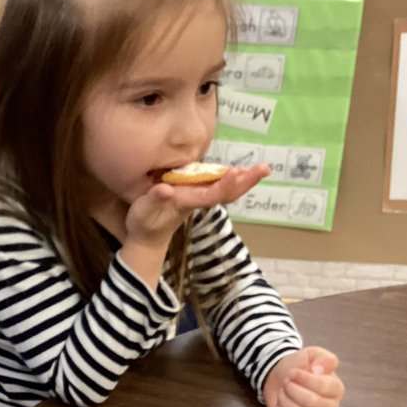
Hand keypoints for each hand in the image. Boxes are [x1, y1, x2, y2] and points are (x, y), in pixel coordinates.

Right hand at [125, 164, 269, 247]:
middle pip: (227, 192)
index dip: (225, 184)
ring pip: (225, 189)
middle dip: (245, 182)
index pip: (211, 194)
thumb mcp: (142, 212)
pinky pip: (218, 186)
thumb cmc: (144, 223)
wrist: (148, 238)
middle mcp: (198, 199)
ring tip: (260, 168)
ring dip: (244, 179)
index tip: (237, 172)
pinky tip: (239, 171)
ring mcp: (199, 197)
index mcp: (187, 201)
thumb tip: (165, 189)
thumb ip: (153, 200)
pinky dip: (231, 178)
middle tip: (264, 169)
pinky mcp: (196, 194)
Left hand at [263, 346, 344, 406]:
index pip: (324, 388)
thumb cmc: (300, 366)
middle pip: (310, 402)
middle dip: (292, 388)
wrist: (282, 377)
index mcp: (336, 389)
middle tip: (286, 381)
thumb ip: (323, 358)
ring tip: (284, 391)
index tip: (293, 372)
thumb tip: (320, 369)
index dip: (304, 379)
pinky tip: (280, 404)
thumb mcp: (313, 354)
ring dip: (284, 398)